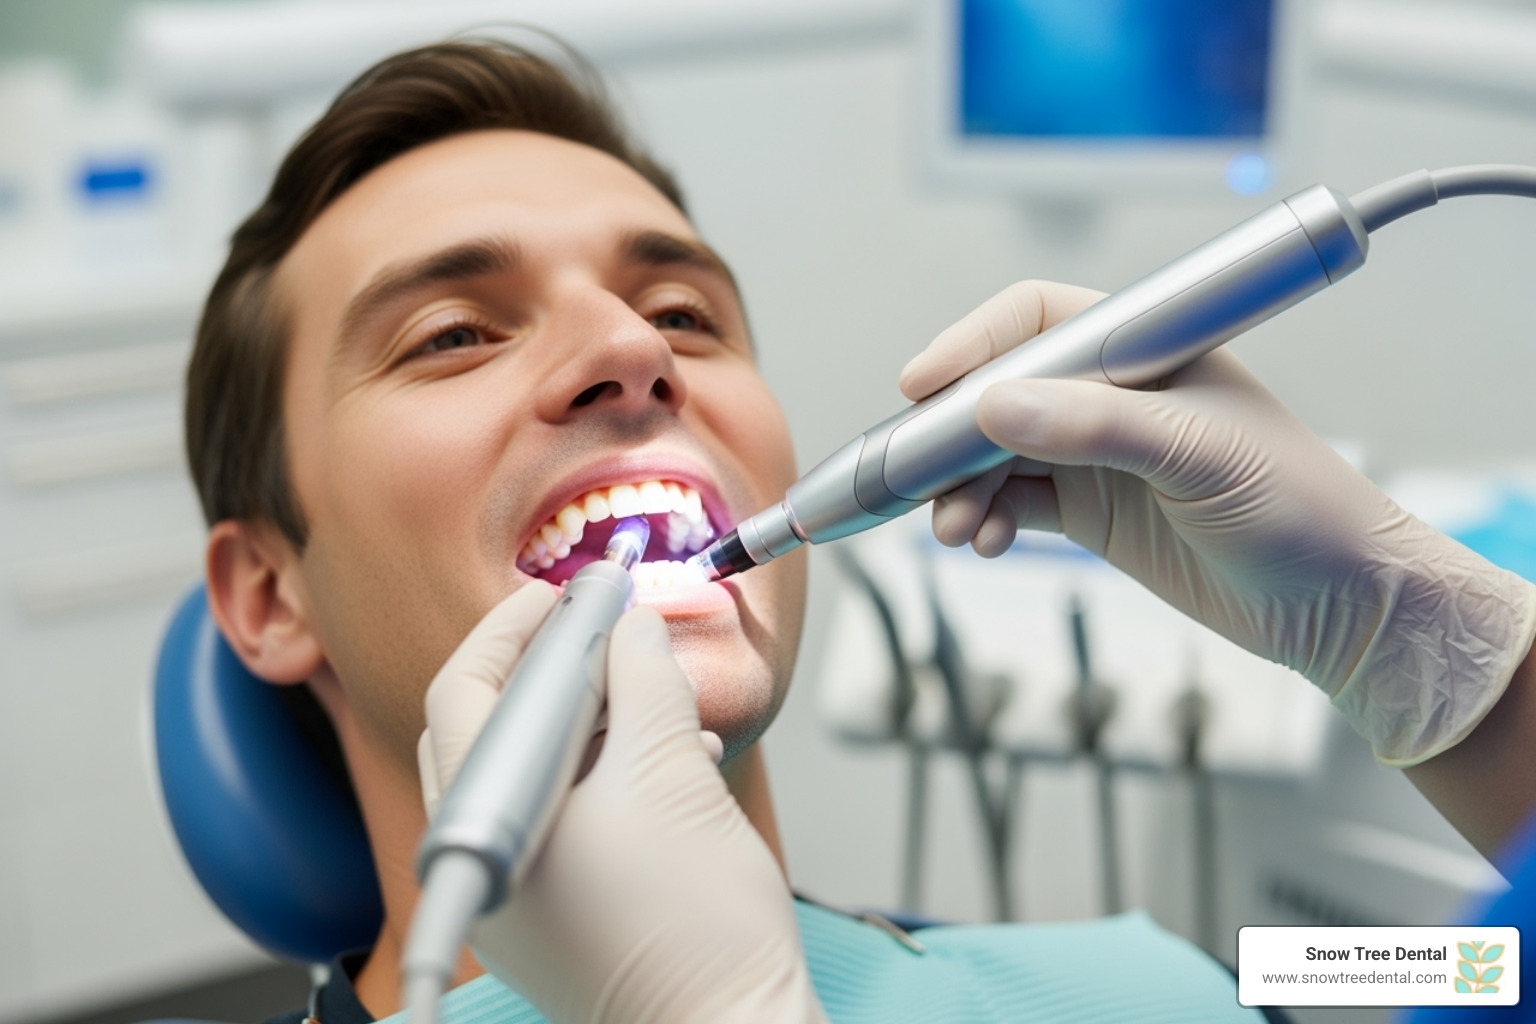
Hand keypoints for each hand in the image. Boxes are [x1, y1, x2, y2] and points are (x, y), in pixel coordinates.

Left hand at [417, 585, 824, 1023]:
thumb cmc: (696, 926)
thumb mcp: (672, 768)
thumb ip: (644, 677)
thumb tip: (630, 625)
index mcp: (484, 818)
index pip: (469, 687)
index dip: (522, 623)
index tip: (577, 590)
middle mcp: (482, 859)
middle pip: (494, 727)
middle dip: (556, 669)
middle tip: (609, 631)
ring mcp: (514, 895)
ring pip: (535, 769)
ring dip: (596, 719)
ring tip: (660, 697)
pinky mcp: (555, 916)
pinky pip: (564, 815)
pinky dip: (609, 773)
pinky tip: (674, 759)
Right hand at [902, 280, 1535, 765]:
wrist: (1339, 606)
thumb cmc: (1300, 507)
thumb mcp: (1199, 455)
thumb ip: (1096, 427)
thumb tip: (995, 408)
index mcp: (1146, 349)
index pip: (1036, 320)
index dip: (973, 344)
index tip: (922, 385)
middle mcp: (1114, 394)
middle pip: (1000, 391)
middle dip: (950, 434)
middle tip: (914, 474)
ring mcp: (1099, 454)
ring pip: (996, 455)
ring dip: (960, 488)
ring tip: (954, 528)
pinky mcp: (1093, 511)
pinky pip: (1013, 503)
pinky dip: (985, 520)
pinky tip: (983, 542)